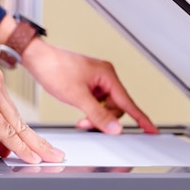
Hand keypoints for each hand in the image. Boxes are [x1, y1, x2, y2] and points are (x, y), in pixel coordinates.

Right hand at [0, 50, 64, 163]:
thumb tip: (4, 148)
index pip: (13, 113)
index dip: (28, 133)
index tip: (41, 146)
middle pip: (19, 119)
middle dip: (37, 141)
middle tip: (54, 155)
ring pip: (14, 125)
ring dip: (30, 146)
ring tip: (44, 159)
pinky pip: (1, 128)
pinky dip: (15, 143)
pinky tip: (25, 154)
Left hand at [22, 39, 158, 133]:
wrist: (37, 59)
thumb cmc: (54, 69)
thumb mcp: (77, 96)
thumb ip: (97, 114)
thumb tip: (115, 128)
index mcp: (107, 75)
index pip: (128, 102)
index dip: (141, 118)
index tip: (152, 129)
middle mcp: (104, 76)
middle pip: (115, 107)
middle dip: (102, 118)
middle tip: (86, 124)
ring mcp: (95, 80)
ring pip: (104, 106)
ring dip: (94, 116)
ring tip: (80, 119)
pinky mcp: (86, 83)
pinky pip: (95, 102)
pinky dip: (88, 110)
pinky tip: (80, 112)